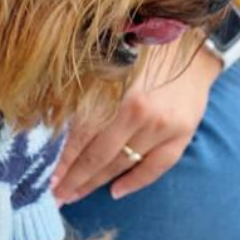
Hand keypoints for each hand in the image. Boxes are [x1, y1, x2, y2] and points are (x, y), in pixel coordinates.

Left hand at [53, 41, 221, 203]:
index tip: (46, 179)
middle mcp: (139, 113)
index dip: (62, 161)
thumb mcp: (106, 61)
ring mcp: (163, 126)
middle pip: (99, 156)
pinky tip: (116, 192)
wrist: (192, 41)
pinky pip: (157, 166)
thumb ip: (84, 91)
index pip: (81, 136)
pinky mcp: (182, 133)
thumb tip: (52, 122)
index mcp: (115, 92)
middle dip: (74, 179)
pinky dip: (136, 182)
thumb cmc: (141, 45)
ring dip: (96, 183)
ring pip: (123, 164)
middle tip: (56, 197)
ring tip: (76, 195)